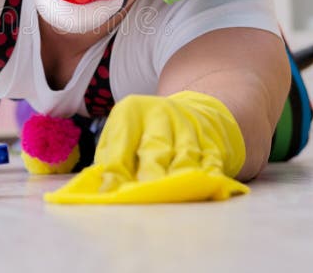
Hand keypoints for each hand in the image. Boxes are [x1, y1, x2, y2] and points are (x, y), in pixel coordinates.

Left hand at [45, 91, 249, 203]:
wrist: (189, 112)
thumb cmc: (144, 132)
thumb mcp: (121, 135)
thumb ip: (110, 160)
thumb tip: (102, 192)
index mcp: (131, 111)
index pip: (121, 144)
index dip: (116, 172)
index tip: (112, 194)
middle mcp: (160, 114)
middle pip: (155, 149)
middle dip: (150, 177)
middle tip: (143, 198)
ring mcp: (188, 126)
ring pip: (185, 157)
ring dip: (178, 181)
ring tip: (170, 201)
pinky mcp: (211, 140)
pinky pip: (210, 163)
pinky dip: (206, 180)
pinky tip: (201, 194)